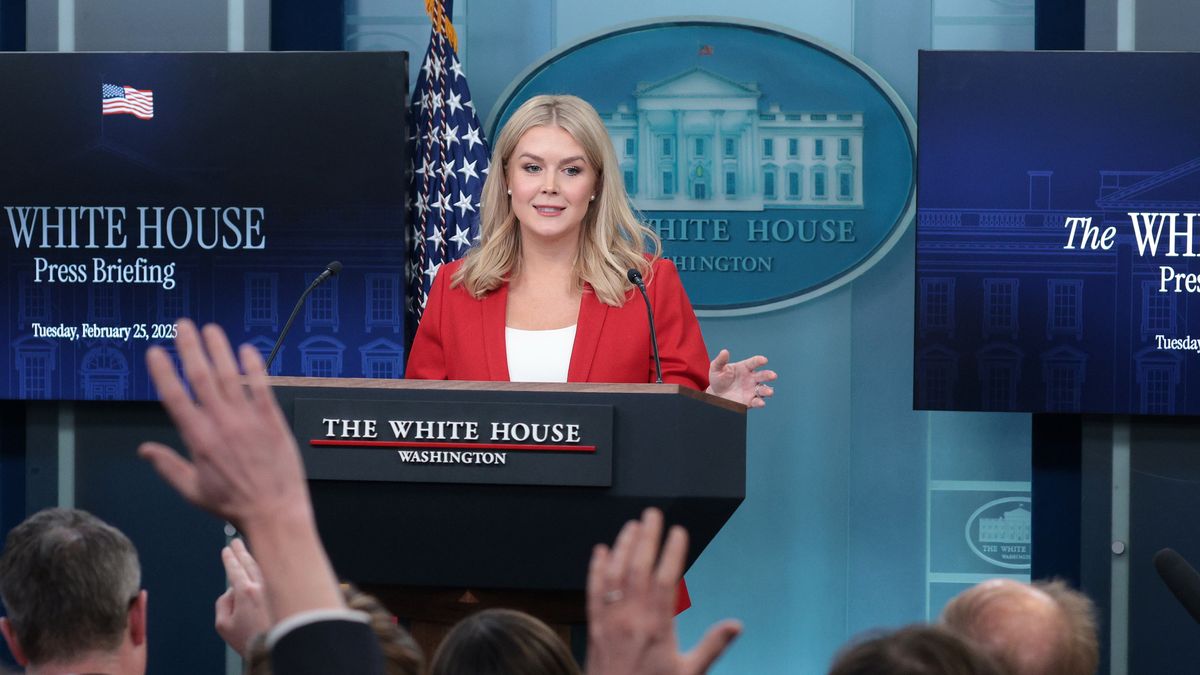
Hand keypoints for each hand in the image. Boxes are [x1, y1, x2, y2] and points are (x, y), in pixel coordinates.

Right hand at [140, 320, 344, 622]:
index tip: (155, 351)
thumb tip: (144, 450)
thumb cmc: (232, 503)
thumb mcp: (192, 490)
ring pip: (230, 376)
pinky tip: (247, 349)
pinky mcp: (272, 419)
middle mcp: (221, 423)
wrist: (273, 510)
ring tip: (210, 329)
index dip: (163, 371)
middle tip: (182, 325)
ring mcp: (248, 419)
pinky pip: (261, 386)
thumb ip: (168, 466)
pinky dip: (254, 367)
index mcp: (198, 439)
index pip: (175, 397)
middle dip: (190, 348)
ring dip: (219, 349)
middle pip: (201, 377)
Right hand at [215, 538, 270, 656]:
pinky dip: (270, 566)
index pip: (235, 569)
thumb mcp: (223, 625)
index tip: (227, 550)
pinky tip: (268, 564)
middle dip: (242, 551)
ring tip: (249, 550)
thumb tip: (230, 592)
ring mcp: (276, 588)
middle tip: (236, 543)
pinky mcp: (286, 593)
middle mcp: (263, 586)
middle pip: (250, 563)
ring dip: (256, 557)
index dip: (230, 558)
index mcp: (246, 592)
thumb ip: (222, 604)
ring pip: (265, 566)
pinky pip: (277, 574)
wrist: (275, 646)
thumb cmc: (249, 639)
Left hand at [585, 509, 740, 674]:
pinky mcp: (595, 627)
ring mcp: (610, 621)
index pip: (665, 579)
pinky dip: (596, 568)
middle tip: (653, 514)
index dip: (672, 552)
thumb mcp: (689, 673)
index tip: (678, 532)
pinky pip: (593, 591)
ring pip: (615, 574)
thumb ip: (712, 646)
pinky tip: (601, 552)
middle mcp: (631, 618)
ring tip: (631, 526)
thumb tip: (736, 625)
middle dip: (646, 537)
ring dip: (622, 546)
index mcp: (657, 627)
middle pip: (638, 567)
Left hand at [706, 349, 776, 408]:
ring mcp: (752, 390)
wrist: (716, 395)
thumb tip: (724, 351)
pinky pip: (757, 401)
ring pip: (763, 389)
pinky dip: (760, 402)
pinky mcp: (750, 401)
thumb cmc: (718, 379)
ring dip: (767, 390)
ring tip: (769, 392)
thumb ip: (721, 360)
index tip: (764, 360)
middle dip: (768, 375)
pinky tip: (761, 403)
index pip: (754, 362)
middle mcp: (751, 378)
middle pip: (763, 375)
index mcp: (745, 367)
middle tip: (773, 376)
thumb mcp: (716, 368)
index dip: (759, 361)